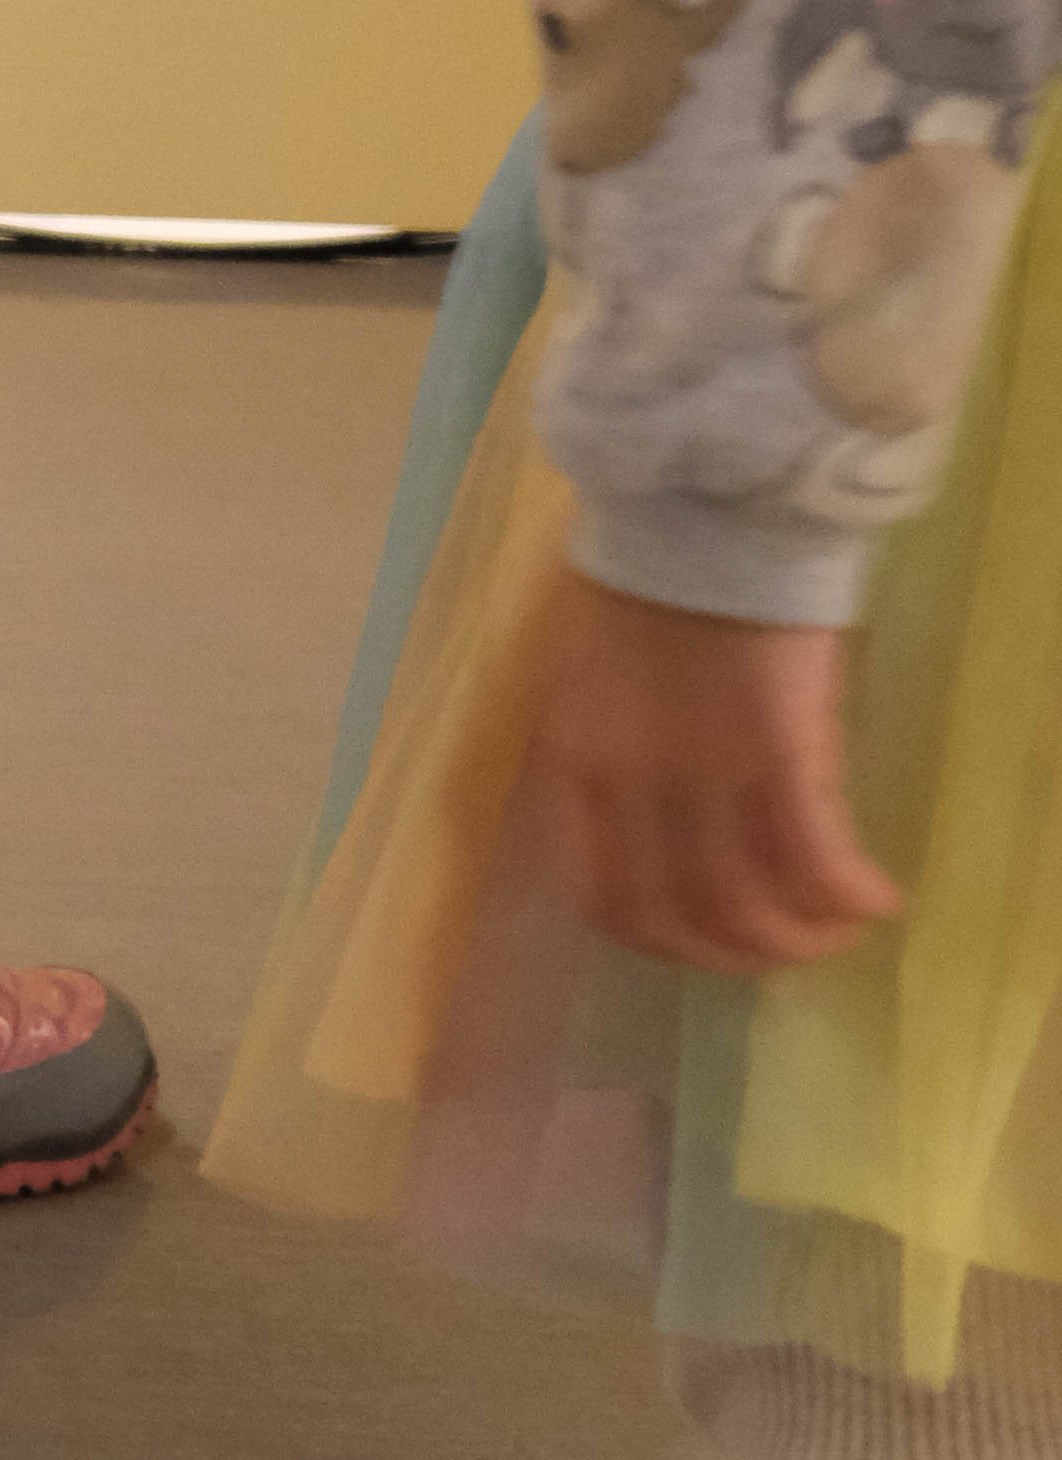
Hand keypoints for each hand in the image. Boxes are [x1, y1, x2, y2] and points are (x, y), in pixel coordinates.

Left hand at [525, 572, 902, 972]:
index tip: (698, 942)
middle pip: (676, 919)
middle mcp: (631, 782)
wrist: (702, 504)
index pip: (600, 895)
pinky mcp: (779, 748)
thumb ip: (617, 749)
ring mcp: (705, 770)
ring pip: (745, 906)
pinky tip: (879, 896)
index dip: (655, 940)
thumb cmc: (656, 573)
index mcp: (579, 759)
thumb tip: (655, 818)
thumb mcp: (599, 673)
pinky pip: (814, 856)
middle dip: (734, 955)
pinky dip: (849, 893)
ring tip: (836, 929)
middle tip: (781, 947)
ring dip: (799, 939)